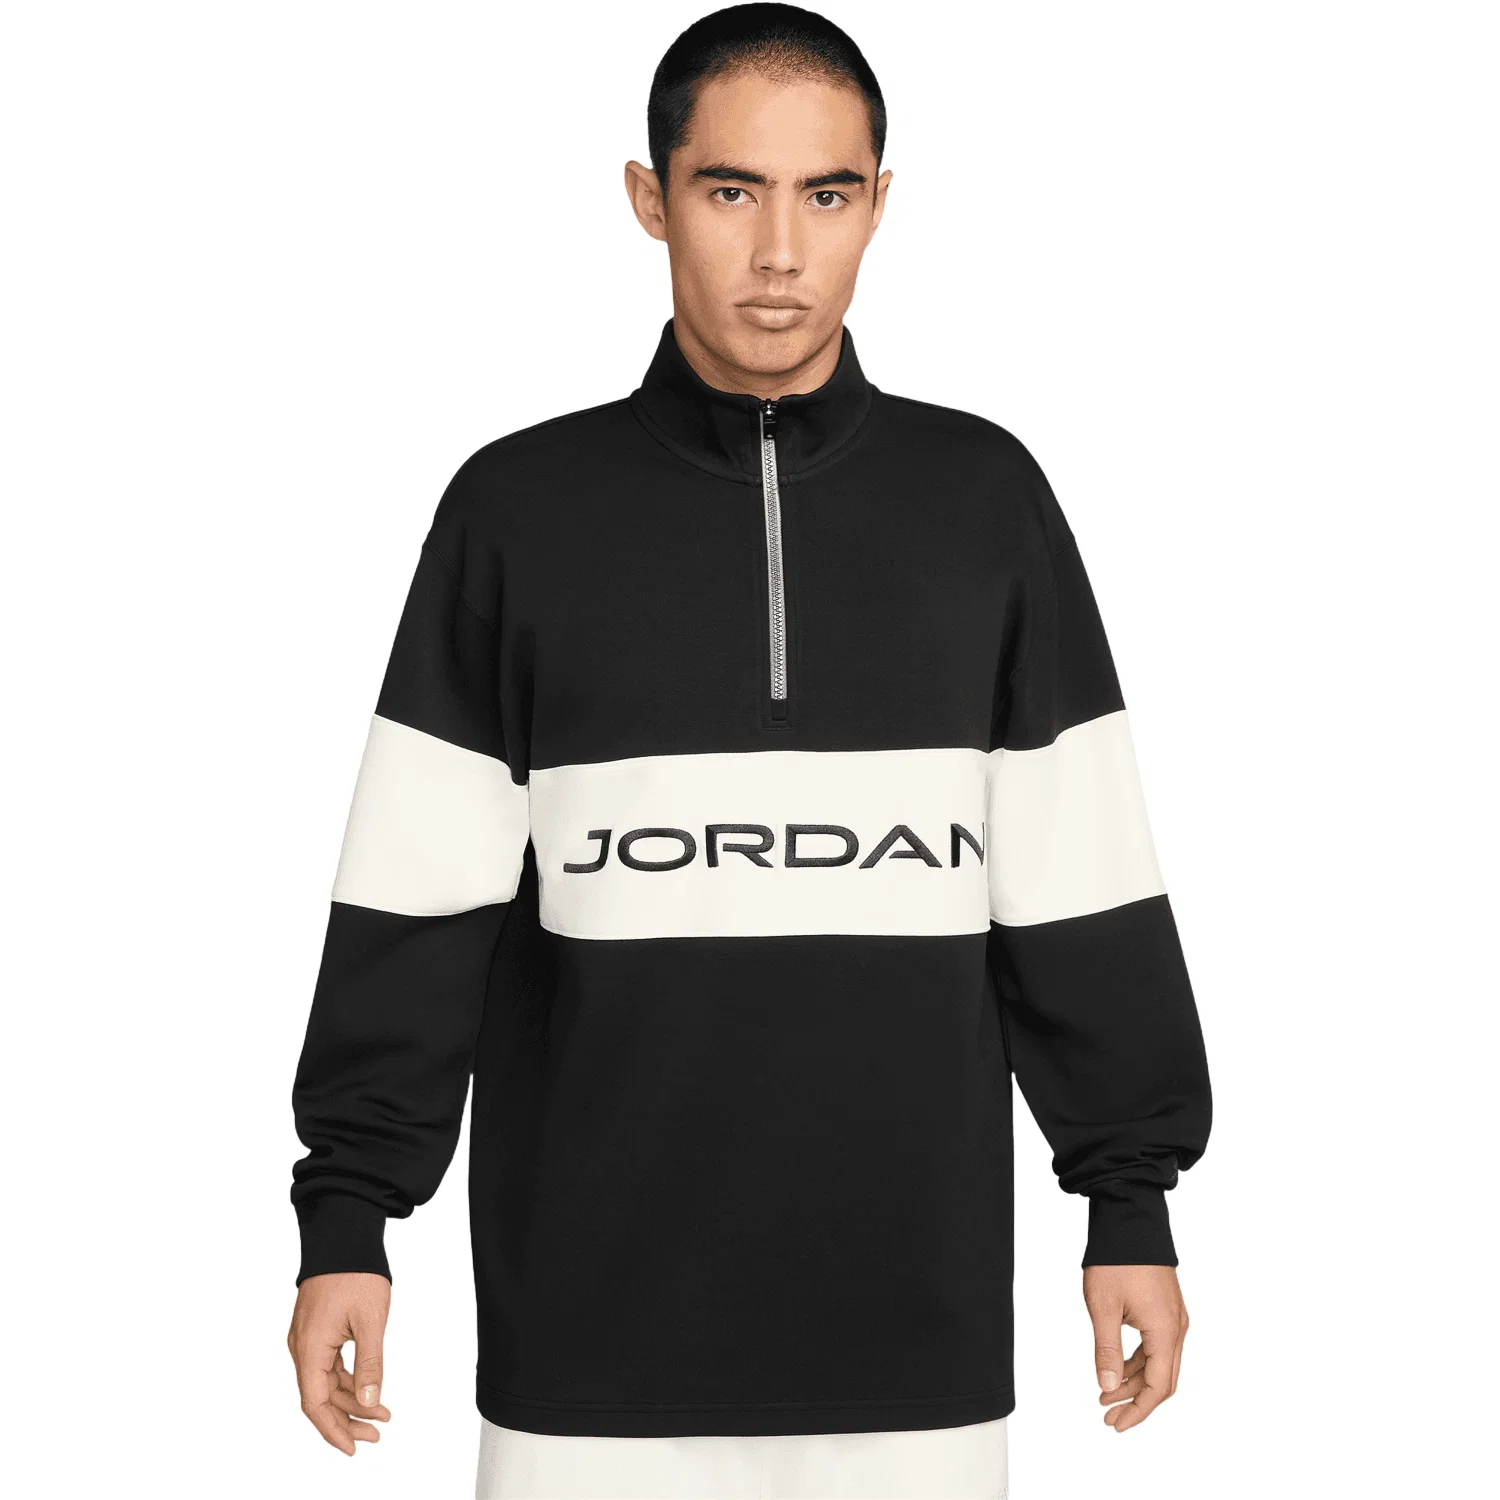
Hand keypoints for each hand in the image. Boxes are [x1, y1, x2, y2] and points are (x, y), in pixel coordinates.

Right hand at [288, 1271, 391, 1454]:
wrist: (343, 1234)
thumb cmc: (356, 1272)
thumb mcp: (370, 1321)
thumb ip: (370, 1364)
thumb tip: (370, 1401)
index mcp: (310, 1349)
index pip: (315, 1404)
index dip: (334, 1430)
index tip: (354, 1448)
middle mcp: (302, 1347)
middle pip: (319, 1397)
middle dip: (347, 1418)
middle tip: (377, 1432)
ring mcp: (307, 1338)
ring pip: (324, 1382)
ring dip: (349, 1400)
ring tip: (380, 1412)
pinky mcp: (315, 1329)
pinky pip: (327, 1365)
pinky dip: (346, 1380)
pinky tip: (366, 1388)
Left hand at [1083, 1264, 1187, 1431]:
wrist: (1131, 1220)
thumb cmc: (1117, 1259)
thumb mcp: (1104, 1308)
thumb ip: (1107, 1350)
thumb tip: (1108, 1387)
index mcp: (1165, 1332)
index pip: (1157, 1387)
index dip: (1137, 1410)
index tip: (1116, 1424)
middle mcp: (1177, 1328)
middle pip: (1162, 1380)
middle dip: (1136, 1401)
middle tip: (1109, 1416)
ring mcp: (1174, 1318)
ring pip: (1159, 1363)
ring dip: (1135, 1381)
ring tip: (1107, 1394)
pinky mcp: (1166, 1308)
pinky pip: (1157, 1345)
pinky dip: (1139, 1361)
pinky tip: (1119, 1368)